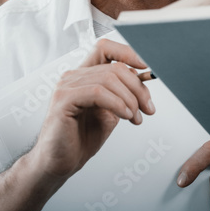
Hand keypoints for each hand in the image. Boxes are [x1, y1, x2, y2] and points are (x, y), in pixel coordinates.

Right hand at [28, 39, 155, 182]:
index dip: (128, 52)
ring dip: (130, 99)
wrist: (61, 163)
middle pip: (115, 67)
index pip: (105, 48)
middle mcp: (73, 76)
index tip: (147, 67)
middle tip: (148, 108)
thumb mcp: (111, 111)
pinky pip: (97, 92)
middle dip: (138, 88)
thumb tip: (144, 77)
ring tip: (135, 117)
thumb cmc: (82, 138)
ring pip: (109, 79)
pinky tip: (125, 116)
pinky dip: (117, 103)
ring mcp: (66, 86)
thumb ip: (123, 93)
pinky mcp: (63, 100)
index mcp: (84, 75)